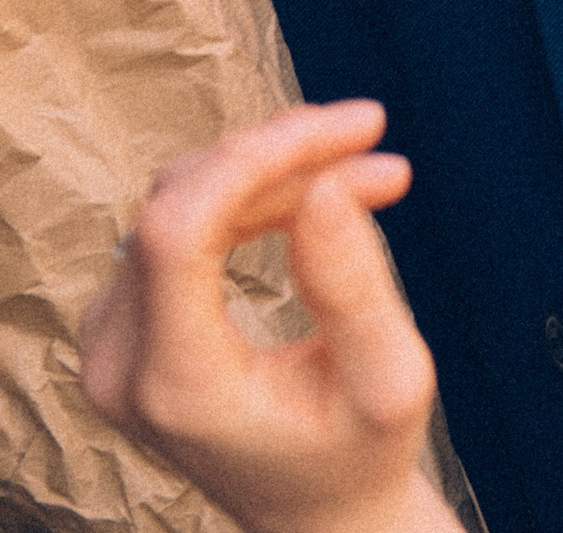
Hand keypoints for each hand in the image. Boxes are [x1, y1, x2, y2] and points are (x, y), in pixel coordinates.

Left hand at [80, 101, 451, 532]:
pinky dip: (253, 192)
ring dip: (275, 168)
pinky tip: (319, 191)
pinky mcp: (123, 321)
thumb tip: (325, 184)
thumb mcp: (390, 382)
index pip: (176, 233)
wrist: (315, 510)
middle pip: (182, 202)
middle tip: (376, 141)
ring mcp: (110, 344)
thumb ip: (356, 287)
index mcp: (176, 389)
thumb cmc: (359, 454)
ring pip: (183, 197)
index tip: (355, 129)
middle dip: (284, 153)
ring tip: (368, 171)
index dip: (259, 158)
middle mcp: (118, 366)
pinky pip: (182, 216)